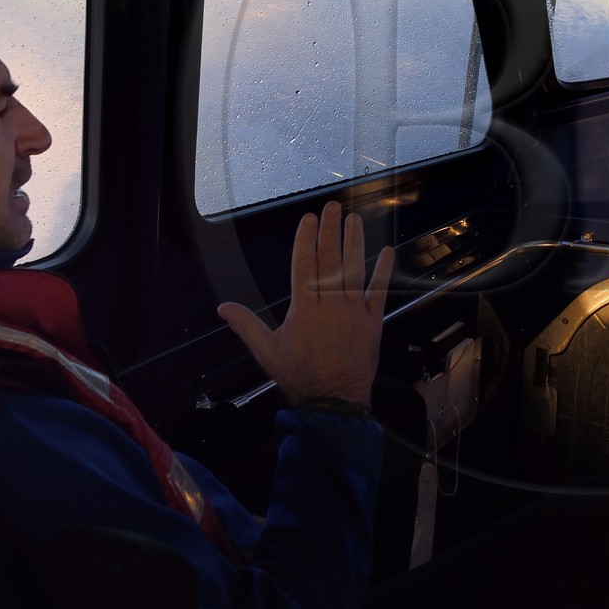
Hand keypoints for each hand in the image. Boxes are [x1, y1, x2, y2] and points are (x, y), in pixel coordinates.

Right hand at [218, 202, 392, 404]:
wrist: (334, 401)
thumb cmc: (299, 376)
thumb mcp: (267, 352)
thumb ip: (246, 326)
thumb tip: (222, 307)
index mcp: (304, 307)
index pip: (304, 264)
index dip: (306, 238)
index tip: (309, 218)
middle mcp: (330, 303)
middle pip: (329, 259)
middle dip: (330, 230)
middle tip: (332, 206)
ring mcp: (354, 311)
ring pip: (355, 269)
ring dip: (354, 242)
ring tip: (353, 220)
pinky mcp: (373, 322)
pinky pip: (379, 292)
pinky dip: (383, 271)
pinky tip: (386, 252)